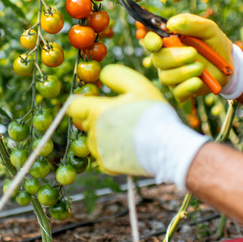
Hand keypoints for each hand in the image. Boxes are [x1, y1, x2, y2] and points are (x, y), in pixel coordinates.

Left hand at [67, 65, 209, 189]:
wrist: (168, 148)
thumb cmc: (154, 114)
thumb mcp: (139, 86)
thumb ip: (116, 75)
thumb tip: (102, 74)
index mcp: (97, 112)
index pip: (74, 106)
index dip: (83, 102)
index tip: (97, 101)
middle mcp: (93, 133)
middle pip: (85, 122)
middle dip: (97, 118)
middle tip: (121, 116)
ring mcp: (99, 152)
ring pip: (93, 140)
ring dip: (105, 135)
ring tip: (130, 132)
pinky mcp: (108, 166)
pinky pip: (103, 155)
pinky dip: (111, 151)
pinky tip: (129, 146)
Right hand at [151, 14, 233, 101]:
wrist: (230, 64)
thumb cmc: (214, 43)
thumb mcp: (208, 29)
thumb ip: (191, 22)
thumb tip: (170, 24)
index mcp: (169, 42)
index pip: (151, 41)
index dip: (151, 42)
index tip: (158, 43)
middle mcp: (166, 60)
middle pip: (158, 60)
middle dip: (175, 57)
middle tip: (193, 53)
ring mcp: (173, 77)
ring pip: (166, 77)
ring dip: (184, 72)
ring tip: (201, 67)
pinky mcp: (181, 91)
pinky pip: (177, 92)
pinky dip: (187, 87)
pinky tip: (198, 81)